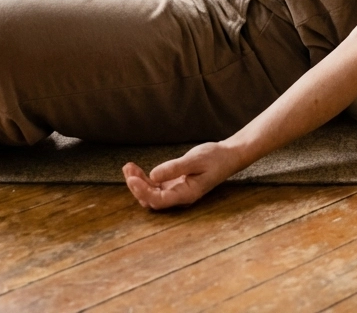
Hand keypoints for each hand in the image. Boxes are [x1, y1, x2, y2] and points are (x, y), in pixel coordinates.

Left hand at [122, 141, 240, 209]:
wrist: (228, 156)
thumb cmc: (215, 157)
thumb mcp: (195, 159)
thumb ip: (174, 168)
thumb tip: (153, 175)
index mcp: (187, 194)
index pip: (159, 200)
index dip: (143, 191)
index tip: (132, 179)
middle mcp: (180, 197)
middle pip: (152, 200)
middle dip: (137, 186)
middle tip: (128, 169)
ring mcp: (177, 192)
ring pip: (152, 194)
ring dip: (139, 183)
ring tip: (128, 167)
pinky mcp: (175, 185)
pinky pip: (156, 187)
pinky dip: (145, 179)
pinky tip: (137, 170)